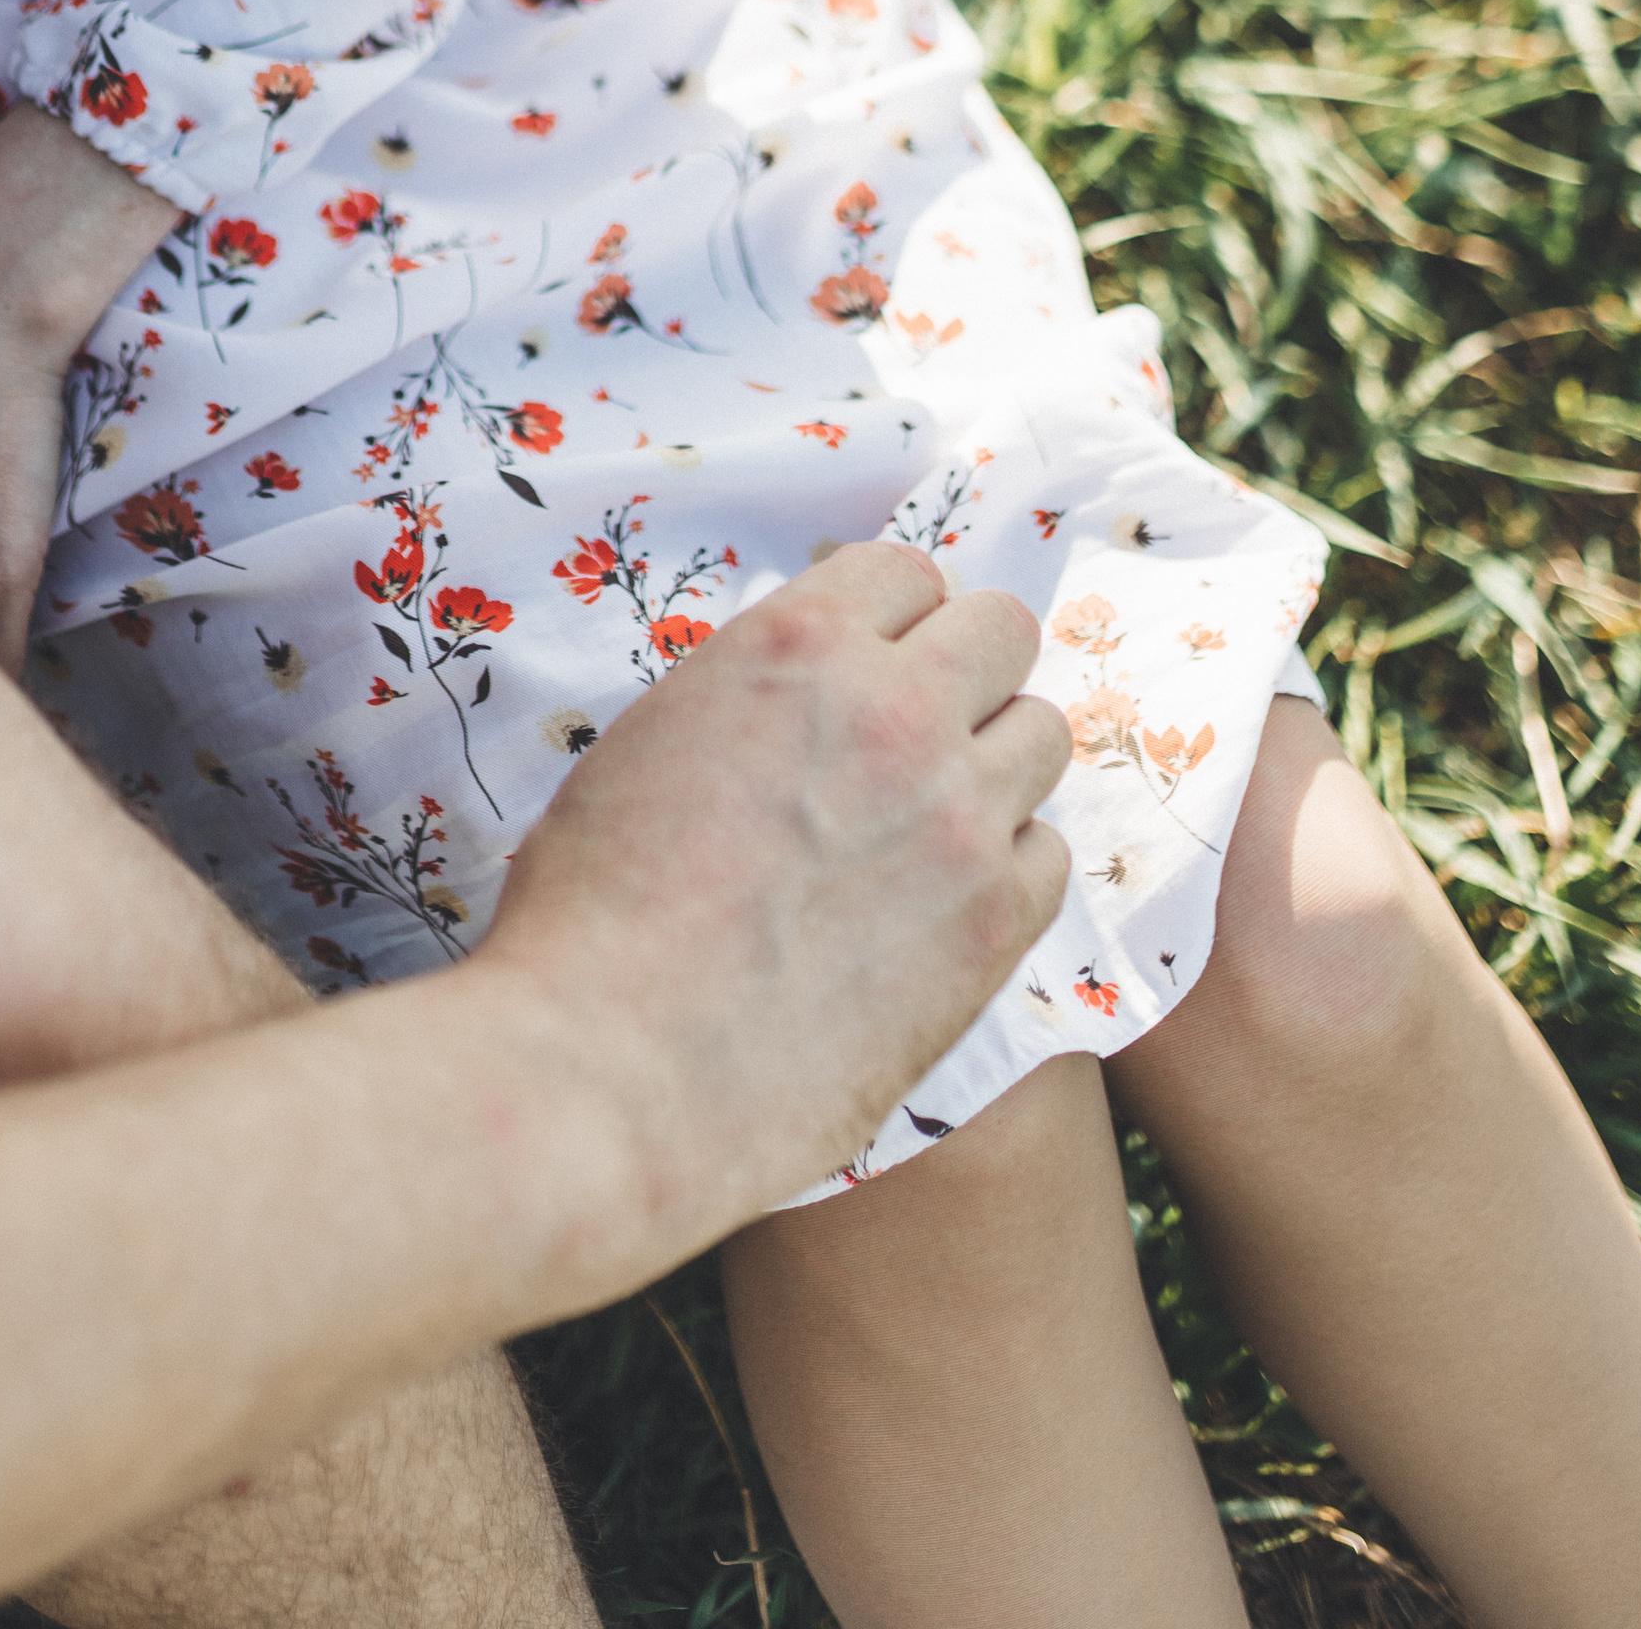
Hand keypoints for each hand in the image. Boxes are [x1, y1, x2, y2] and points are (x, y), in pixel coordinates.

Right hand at [474, 544, 1070, 1249]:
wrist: (614, 1071)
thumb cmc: (592, 915)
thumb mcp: (655, 742)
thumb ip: (754, 698)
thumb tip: (810, 700)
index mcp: (797, 646)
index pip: (905, 570)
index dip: (889, 615)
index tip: (875, 658)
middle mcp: (896, 710)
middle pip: (1002, 632)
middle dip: (962, 668)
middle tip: (916, 730)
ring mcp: (958, 816)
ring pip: (1042, 735)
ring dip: (992, 761)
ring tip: (932, 819)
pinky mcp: (994, 924)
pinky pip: (1048, 855)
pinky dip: (1007, 867)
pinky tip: (943, 904)